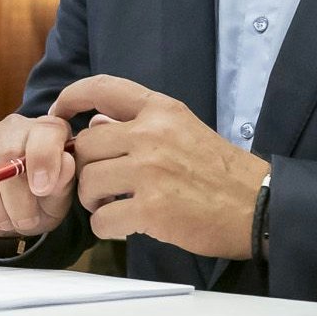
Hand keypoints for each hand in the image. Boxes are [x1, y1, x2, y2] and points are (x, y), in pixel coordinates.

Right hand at [0, 113, 76, 244]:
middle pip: (7, 151)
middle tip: (23, 222)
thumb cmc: (42, 200)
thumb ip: (64, 179)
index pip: (44, 133)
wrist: (15, 213)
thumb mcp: (60, 196)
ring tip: (3, 222)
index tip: (41, 190)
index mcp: (46, 130)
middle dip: (16, 196)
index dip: (43, 160)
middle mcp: (13, 126)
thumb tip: (64, 162)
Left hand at [52, 75, 267, 259]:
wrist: (258, 206)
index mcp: (162, 110)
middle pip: (86, 146)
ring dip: (94, 200)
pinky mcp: (151, 210)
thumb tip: (95, 123)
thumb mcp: (184, 130)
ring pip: (88, 183)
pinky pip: (102, 220)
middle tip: (102, 185)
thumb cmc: (221, 171)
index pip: (103, 88)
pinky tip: (125, 227)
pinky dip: (107, 228)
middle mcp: (152, 134)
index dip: (72, 97)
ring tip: (114, 206)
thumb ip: (139, 125)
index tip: (58, 114)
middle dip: (87, 168)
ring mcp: (150, 171)